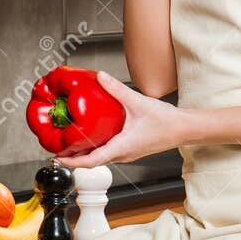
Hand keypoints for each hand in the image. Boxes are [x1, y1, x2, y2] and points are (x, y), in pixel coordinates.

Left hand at [64, 70, 187, 167]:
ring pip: (99, 158)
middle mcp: (122, 155)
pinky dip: (94, 149)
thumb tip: (100, 77)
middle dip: (72, 158)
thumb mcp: (138, 102)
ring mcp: (126, 154)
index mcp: (121, 148)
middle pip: (91, 162)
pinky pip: (107, 153)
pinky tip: (90, 137)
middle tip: (56, 150)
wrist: (184, 129)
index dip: (72, 162)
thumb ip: (117, 89)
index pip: (91, 161)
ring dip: (83, 154)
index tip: (58, 158)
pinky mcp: (130, 149)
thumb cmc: (166, 121)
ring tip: (68, 144)